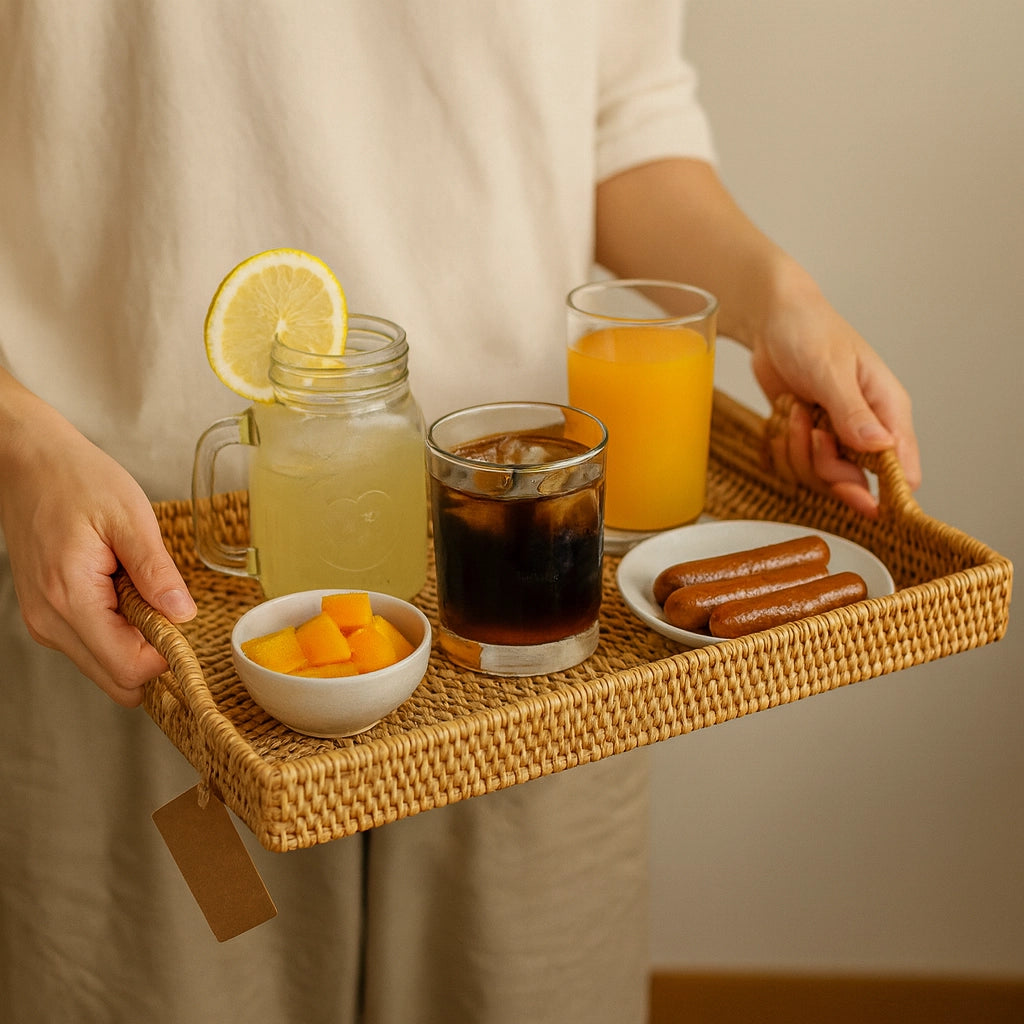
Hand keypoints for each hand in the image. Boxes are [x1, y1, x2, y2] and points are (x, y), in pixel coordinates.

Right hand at [0, 379, 195, 705]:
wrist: (28, 463)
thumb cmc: (76, 480)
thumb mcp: (130, 517)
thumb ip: (157, 571)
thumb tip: (184, 615)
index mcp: (70, 598)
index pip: (128, 668)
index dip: (166, 655)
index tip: (182, 620)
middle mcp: (49, 622)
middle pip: (116, 681)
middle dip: (152, 653)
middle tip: (164, 603)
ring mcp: (44, 622)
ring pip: (105, 666)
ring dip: (134, 639)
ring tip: (135, 585)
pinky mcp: (47, 616)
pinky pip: (92, 645)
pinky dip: (117, 629)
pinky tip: (119, 587)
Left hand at [749, 268, 920, 516]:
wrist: (771, 320)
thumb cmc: (810, 332)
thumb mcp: (830, 370)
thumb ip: (852, 412)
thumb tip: (880, 447)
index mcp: (887, 410)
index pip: (903, 469)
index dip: (885, 493)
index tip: (859, 498)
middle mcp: (865, 429)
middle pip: (855, 481)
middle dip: (827, 467)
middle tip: (813, 433)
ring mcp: (834, 436)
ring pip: (819, 477)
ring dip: (797, 450)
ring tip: (794, 409)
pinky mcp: (805, 438)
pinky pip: (793, 466)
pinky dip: (781, 446)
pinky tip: (782, 415)